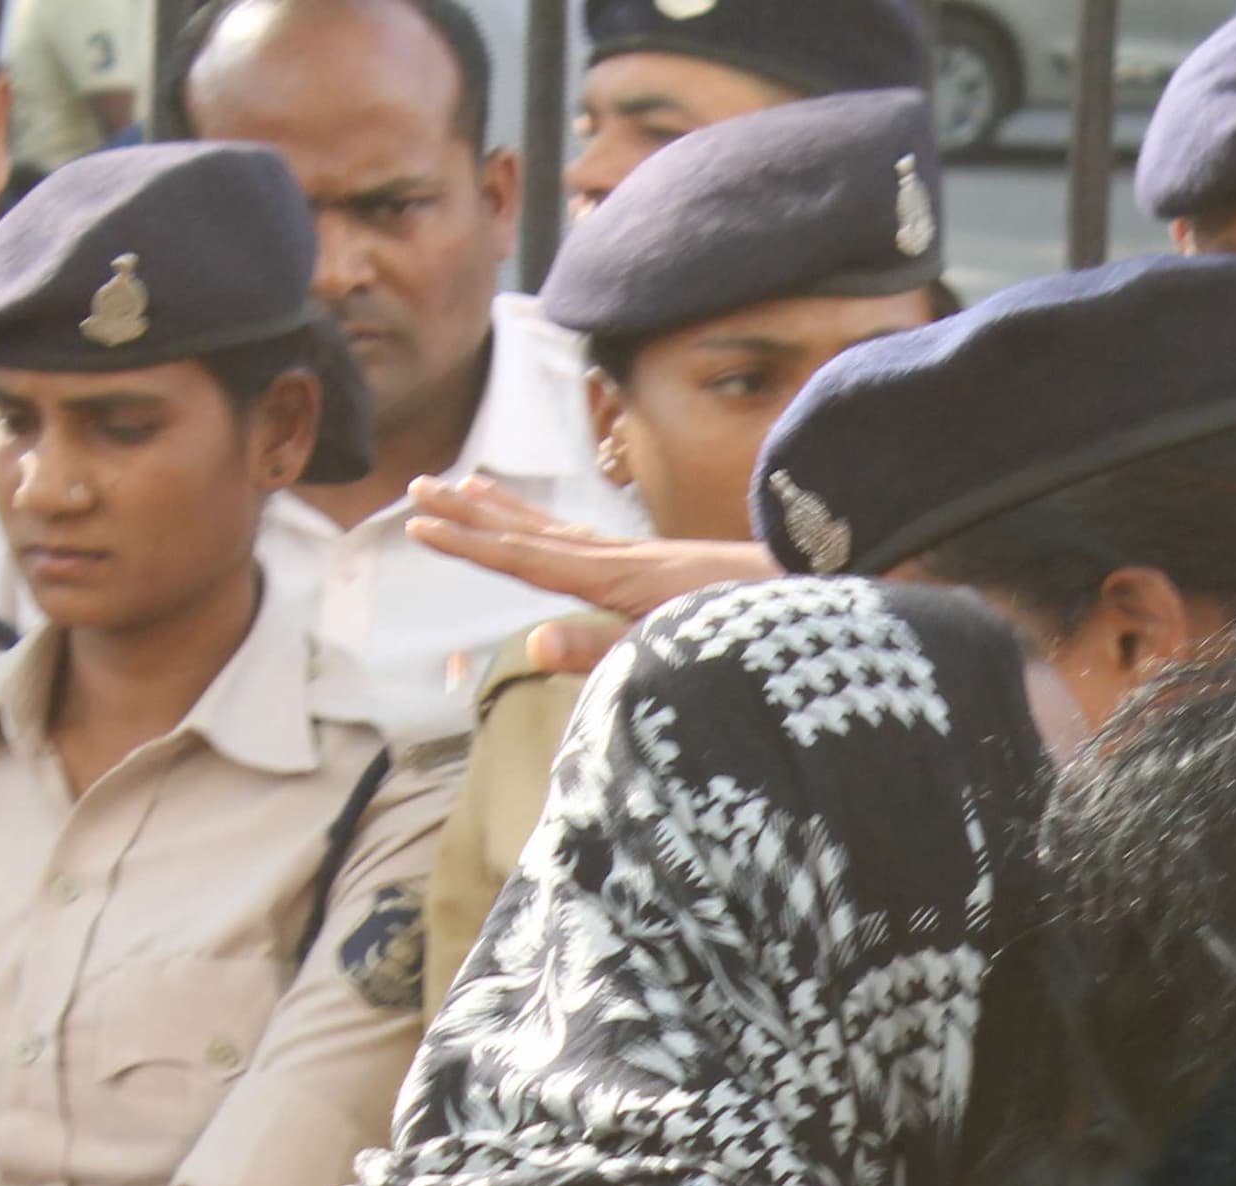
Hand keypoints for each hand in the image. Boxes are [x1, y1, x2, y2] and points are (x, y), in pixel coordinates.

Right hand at [404, 474, 774, 619]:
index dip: (471, 543)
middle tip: (420, 488)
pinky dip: (554, 526)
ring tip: (466, 486)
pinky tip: (551, 530)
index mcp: (617, 579)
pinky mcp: (664, 566)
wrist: (814, 593)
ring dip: (509, 510)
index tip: (420, 526)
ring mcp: (645, 558)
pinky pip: (589, 539)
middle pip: (534, 530)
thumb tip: (532, 644)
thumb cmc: (745, 634)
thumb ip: (598, 649)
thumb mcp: (671, 649)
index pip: (526, 557)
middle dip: (475, 513)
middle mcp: (625, 558)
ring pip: (559, 528)